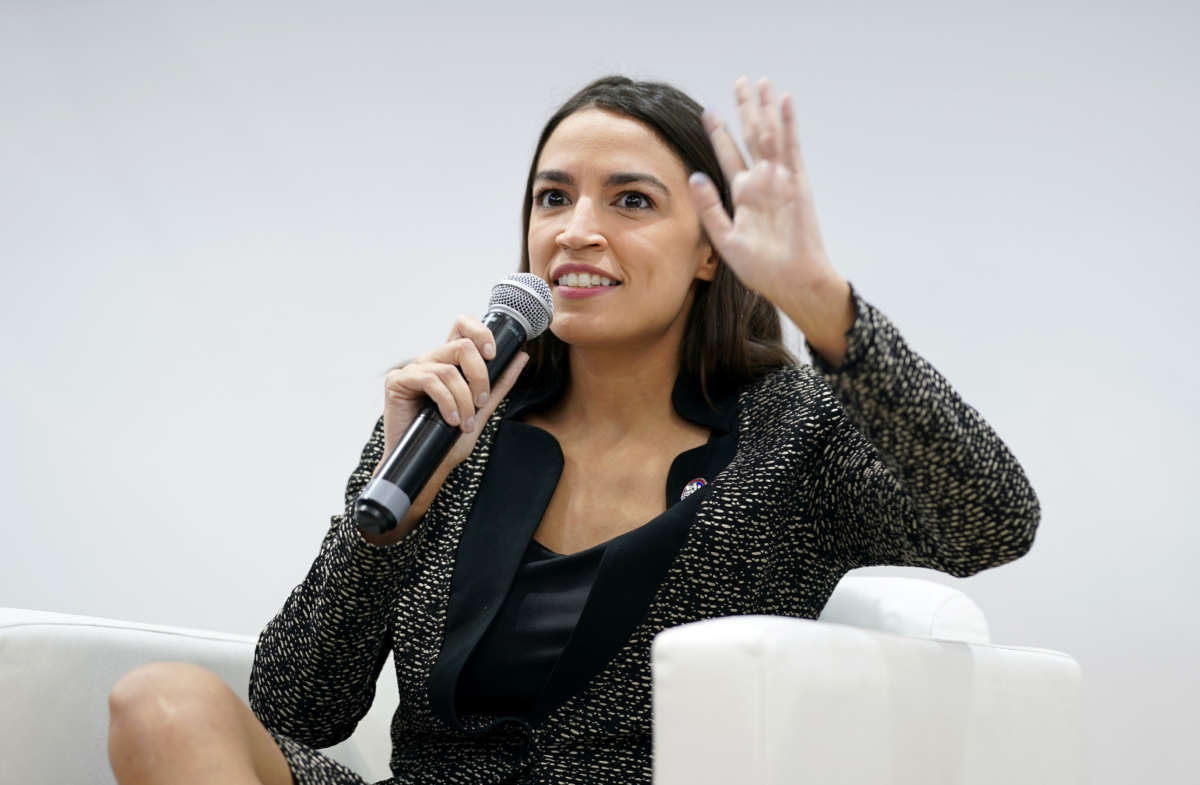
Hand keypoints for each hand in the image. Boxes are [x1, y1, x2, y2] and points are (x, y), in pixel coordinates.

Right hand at [381, 314, 529, 470]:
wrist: (427, 465)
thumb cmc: (450, 439)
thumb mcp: (483, 409)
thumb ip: (500, 383)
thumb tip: (521, 356)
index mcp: (449, 362)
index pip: (463, 326)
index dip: (481, 332)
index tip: (492, 355)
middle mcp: (430, 361)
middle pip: (462, 346)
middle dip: (480, 376)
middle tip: (482, 403)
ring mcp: (412, 370)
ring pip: (448, 369)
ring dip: (463, 399)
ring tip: (465, 423)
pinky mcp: (397, 382)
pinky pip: (429, 380)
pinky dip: (446, 402)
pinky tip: (451, 420)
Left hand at [688, 76, 853, 361]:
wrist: (792, 281)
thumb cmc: (761, 268)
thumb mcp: (725, 239)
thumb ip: (709, 208)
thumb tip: (693, 176)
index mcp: (743, 195)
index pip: (728, 156)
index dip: (718, 134)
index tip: (708, 112)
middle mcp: (761, 182)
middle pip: (750, 137)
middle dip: (745, 110)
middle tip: (740, 82)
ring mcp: (780, 180)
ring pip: (770, 135)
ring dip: (765, 109)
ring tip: (761, 82)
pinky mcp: (797, 183)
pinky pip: (791, 147)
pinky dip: (788, 123)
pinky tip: (784, 101)